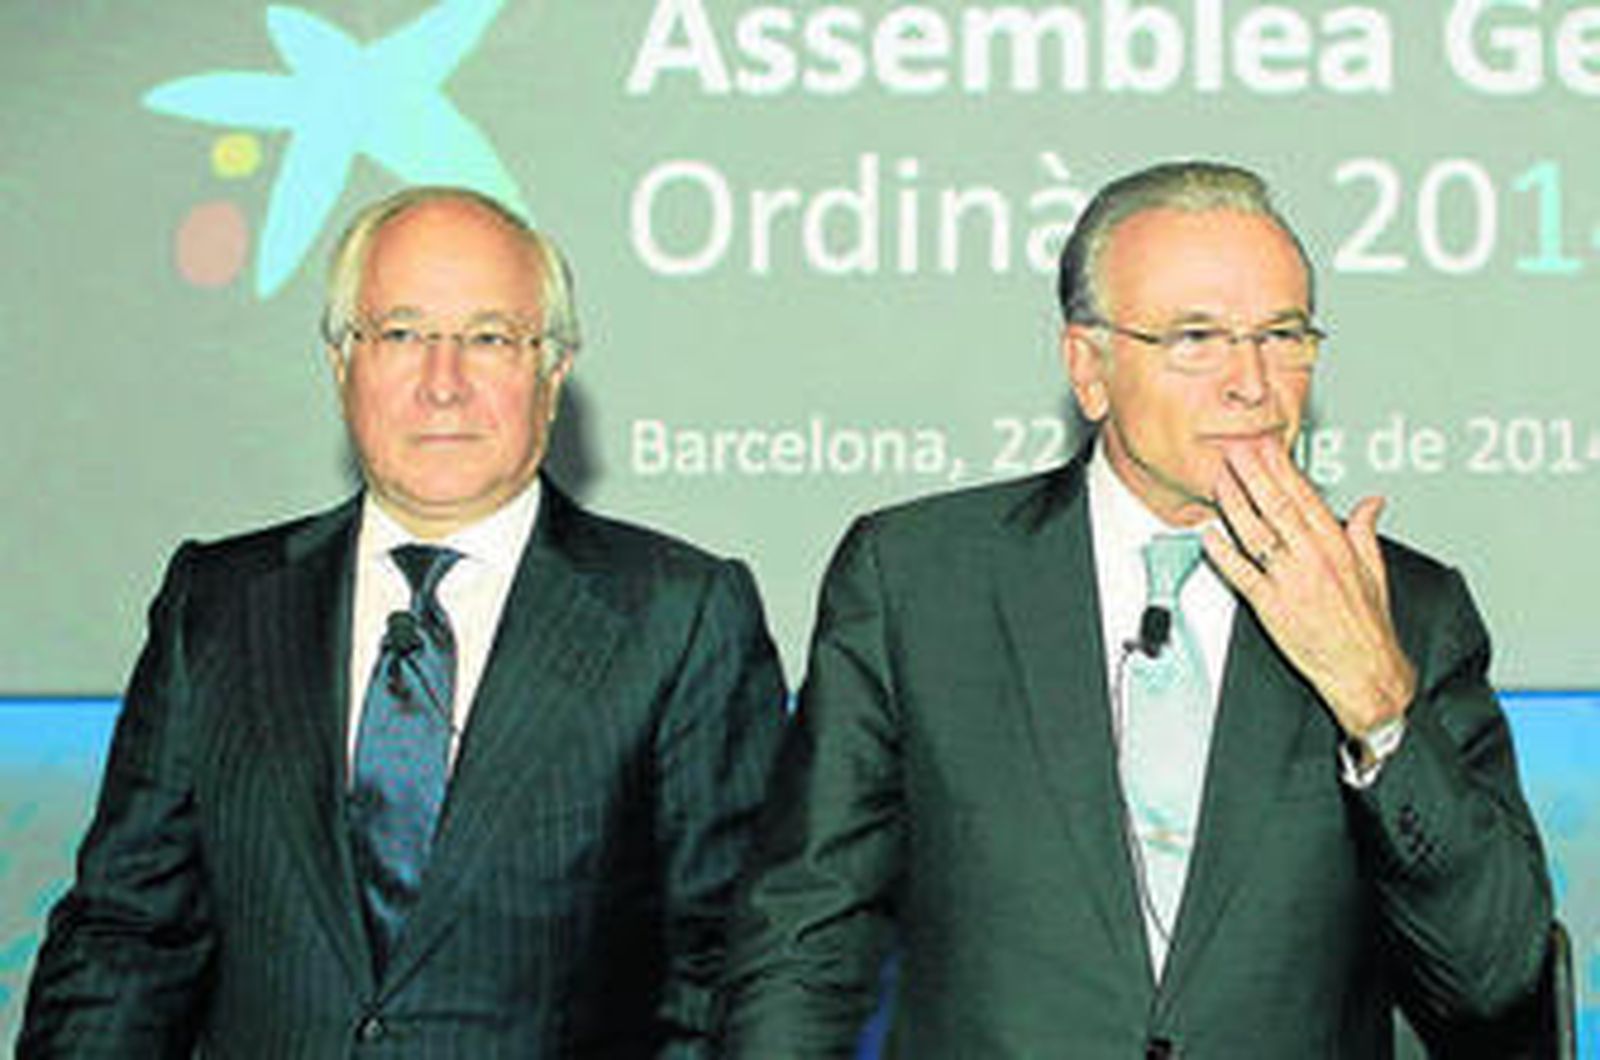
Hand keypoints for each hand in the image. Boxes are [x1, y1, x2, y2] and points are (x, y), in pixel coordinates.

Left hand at [1201, 437, 1415, 735]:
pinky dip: (1222, 554)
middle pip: (1277, 506)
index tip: (1266, 446)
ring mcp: (1289, 581)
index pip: (1305, 497)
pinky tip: (1208, 535)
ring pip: (1256, 533)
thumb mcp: (1375, 570)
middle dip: (1253, 474)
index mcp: (1337, 546)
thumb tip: (1372, 502)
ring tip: (1219, 479)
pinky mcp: (1271, 607)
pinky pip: (1241, 574)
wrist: (1365, 670)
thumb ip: (1365, 530)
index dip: (1282, 469)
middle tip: (1234, 448)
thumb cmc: (1368, 626)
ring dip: (1234, 503)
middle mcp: (1312, 558)